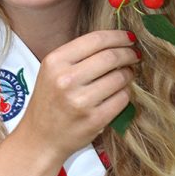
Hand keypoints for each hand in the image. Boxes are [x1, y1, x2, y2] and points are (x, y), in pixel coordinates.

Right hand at [18, 30, 139, 163]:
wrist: (39, 139)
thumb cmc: (49, 102)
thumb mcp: (52, 71)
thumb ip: (78, 55)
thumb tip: (116, 41)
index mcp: (55, 61)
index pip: (95, 40)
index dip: (118, 36)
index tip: (130, 38)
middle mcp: (66, 79)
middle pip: (111, 57)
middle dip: (128, 54)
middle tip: (134, 55)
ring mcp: (80, 101)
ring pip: (119, 78)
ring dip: (128, 74)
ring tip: (126, 75)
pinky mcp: (94, 120)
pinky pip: (122, 99)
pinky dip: (125, 93)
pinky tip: (119, 93)